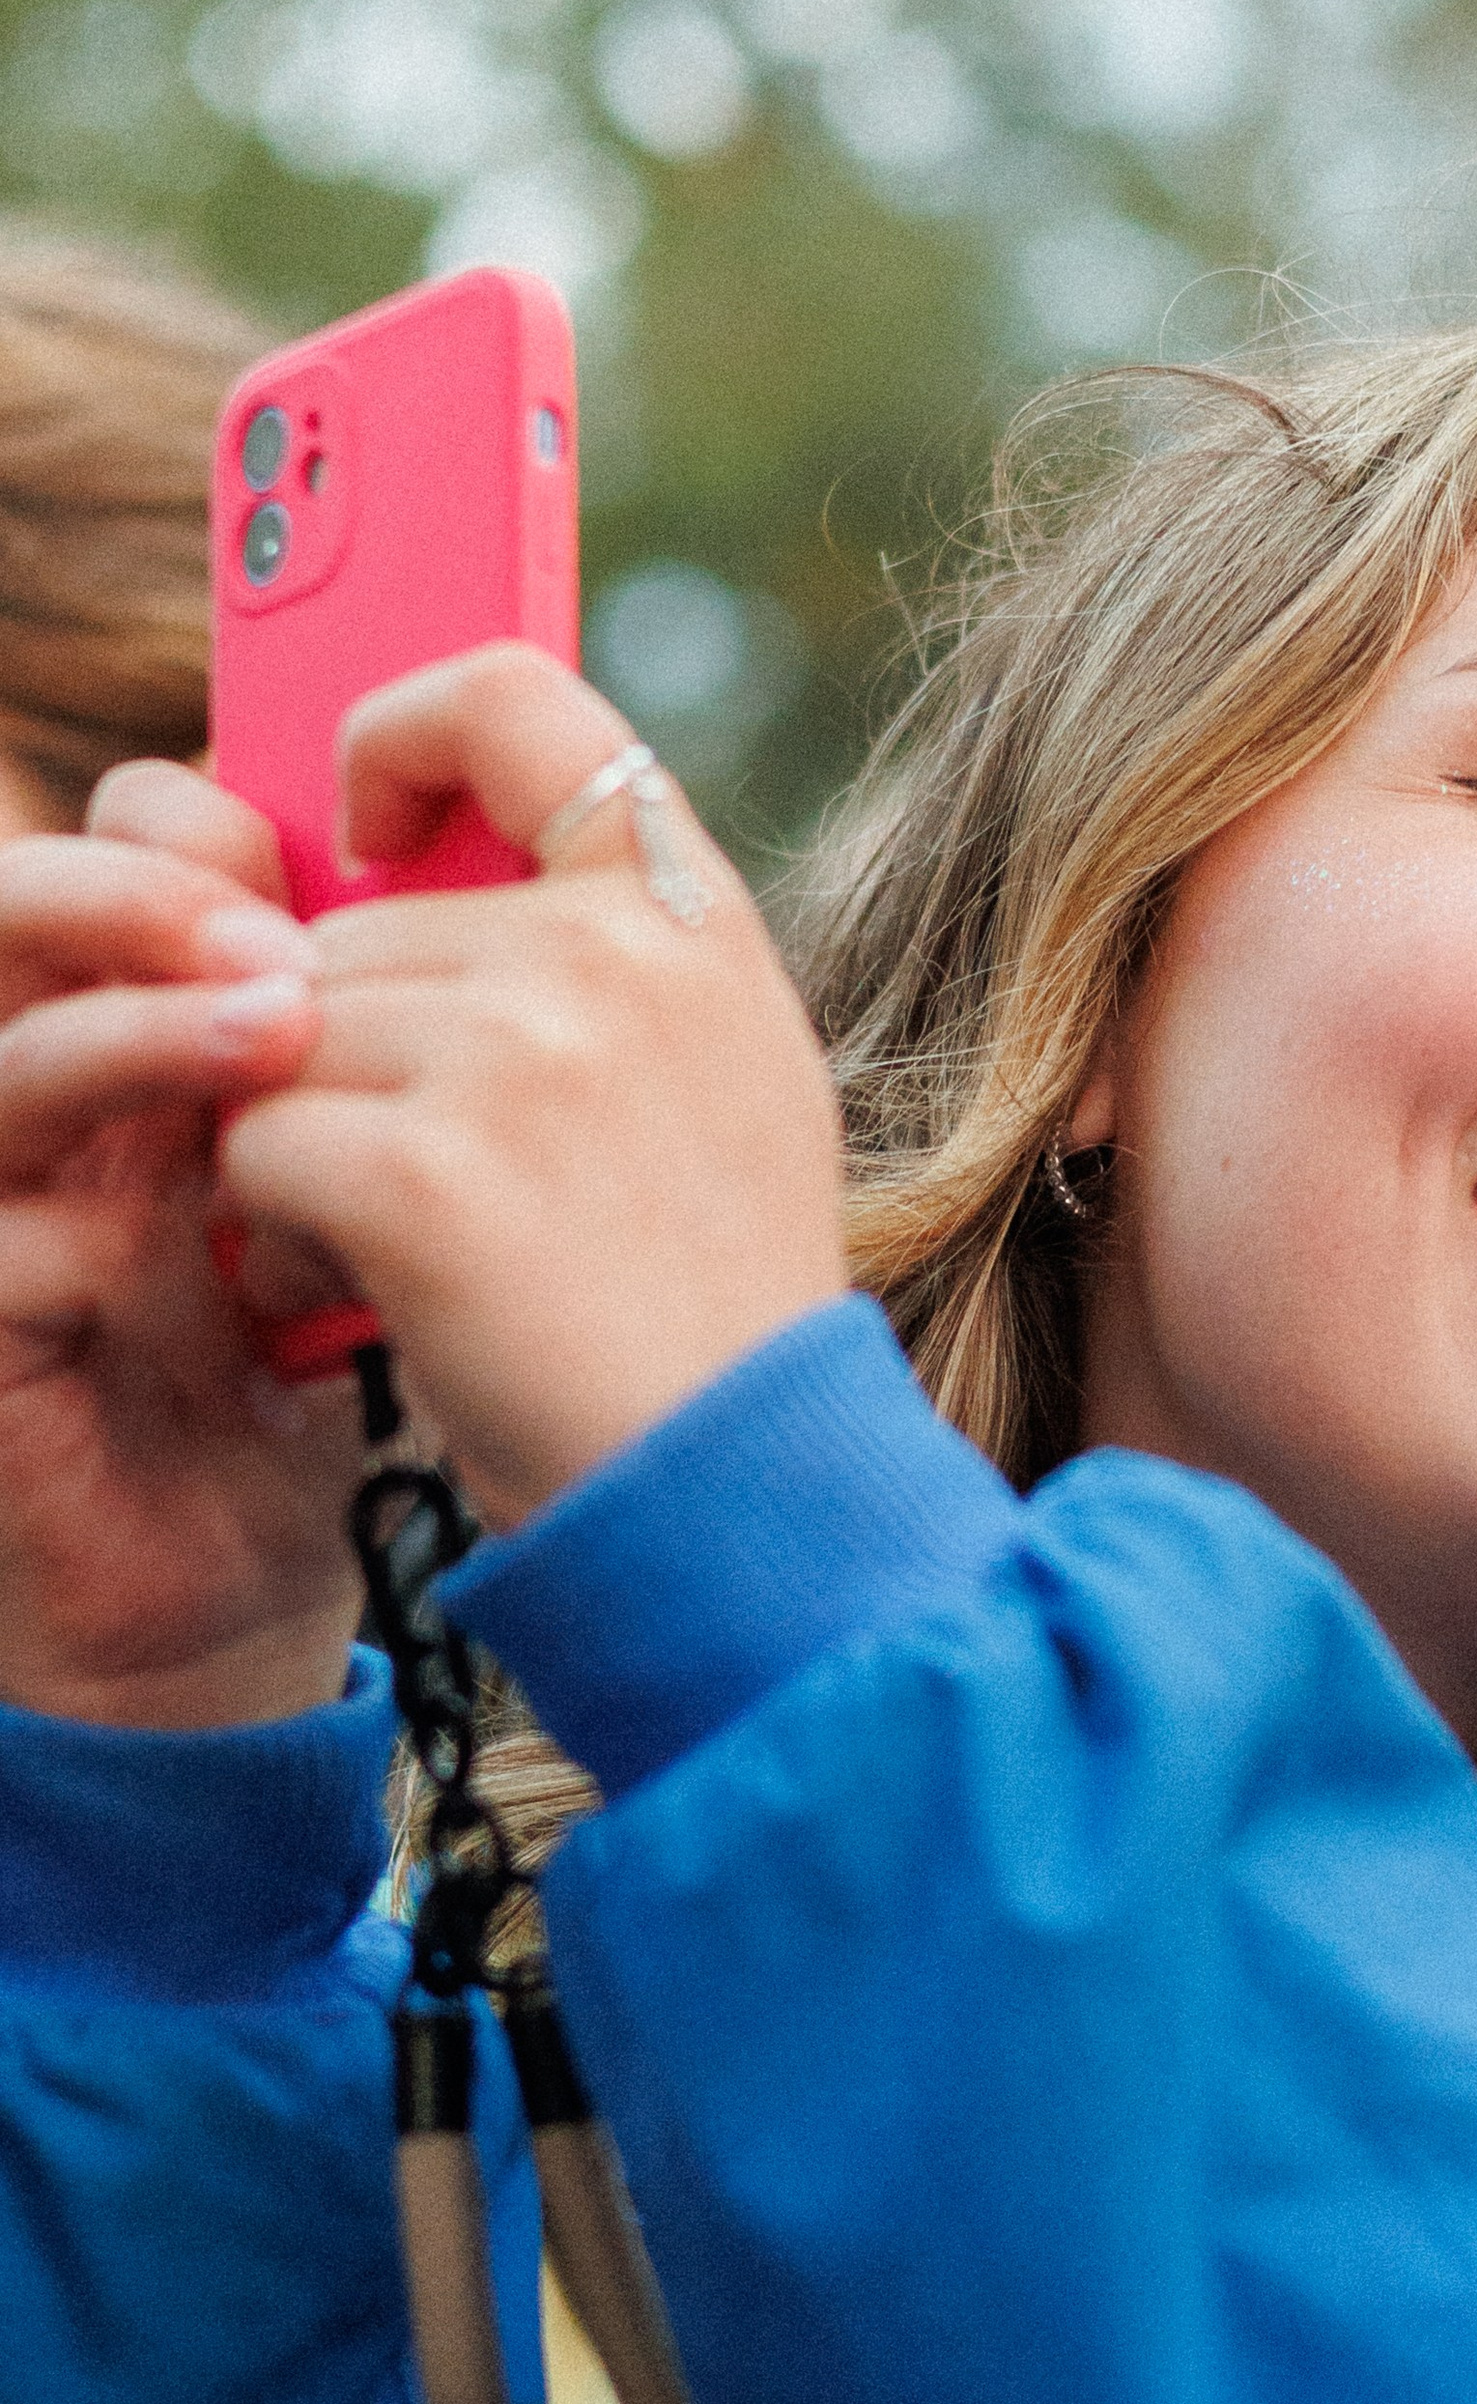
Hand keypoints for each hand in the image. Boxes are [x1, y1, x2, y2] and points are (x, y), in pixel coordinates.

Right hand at [0, 770, 359, 1726]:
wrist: (264, 1585)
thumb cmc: (340, 1372)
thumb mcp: (401, 1182)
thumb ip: (407, 1052)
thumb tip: (499, 897)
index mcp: (156, 1027)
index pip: (130, 853)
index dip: (199, 818)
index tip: (343, 824)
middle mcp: (63, 1095)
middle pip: (23, 908)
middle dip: (135, 883)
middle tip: (272, 923)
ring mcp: (12, 1201)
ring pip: (3, 1056)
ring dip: (127, 1026)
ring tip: (268, 1027)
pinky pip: (7, 1236)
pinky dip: (98, 1220)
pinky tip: (190, 1234)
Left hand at [215, 648, 847, 1529]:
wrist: (741, 1487)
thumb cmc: (708, 1314)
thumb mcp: (724, 1086)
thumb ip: (601, 965)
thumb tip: (381, 883)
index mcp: (689, 918)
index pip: (514, 700)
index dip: (395, 731)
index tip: (360, 821)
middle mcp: (609, 954)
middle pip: (348, 933)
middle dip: (345, 1060)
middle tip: (441, 1192)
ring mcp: (519, 1050)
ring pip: (281, 1039)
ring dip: (303, 1152)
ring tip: (417, 1256)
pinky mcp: (424, 1164)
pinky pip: (252, 1143)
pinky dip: (280, 1235)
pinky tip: (374, 1300)